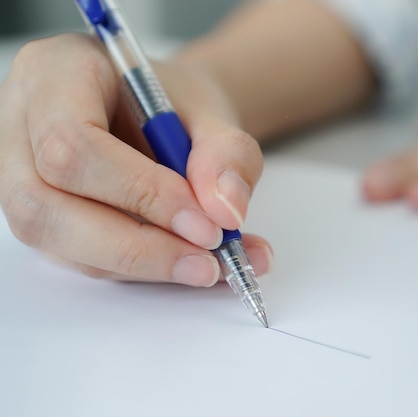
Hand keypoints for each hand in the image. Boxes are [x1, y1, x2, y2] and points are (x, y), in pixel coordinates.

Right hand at [0, 33, 271, 284]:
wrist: (162, 116)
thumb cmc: (173, 103)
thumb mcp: (212, 112)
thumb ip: (227, 154)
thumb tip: (226, 212)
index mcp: (55, 72)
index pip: (73, 143)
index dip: (140, 192)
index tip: (206, 223)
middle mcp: (20, 126)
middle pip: (47, 205)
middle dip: (138, 246)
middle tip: (210, 261)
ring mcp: (17, 177)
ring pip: (61, 243)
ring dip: (143, 266)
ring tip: (211, 265)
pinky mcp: (42, 218)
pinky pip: (82, 259)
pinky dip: (143, 270)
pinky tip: (190, 262)